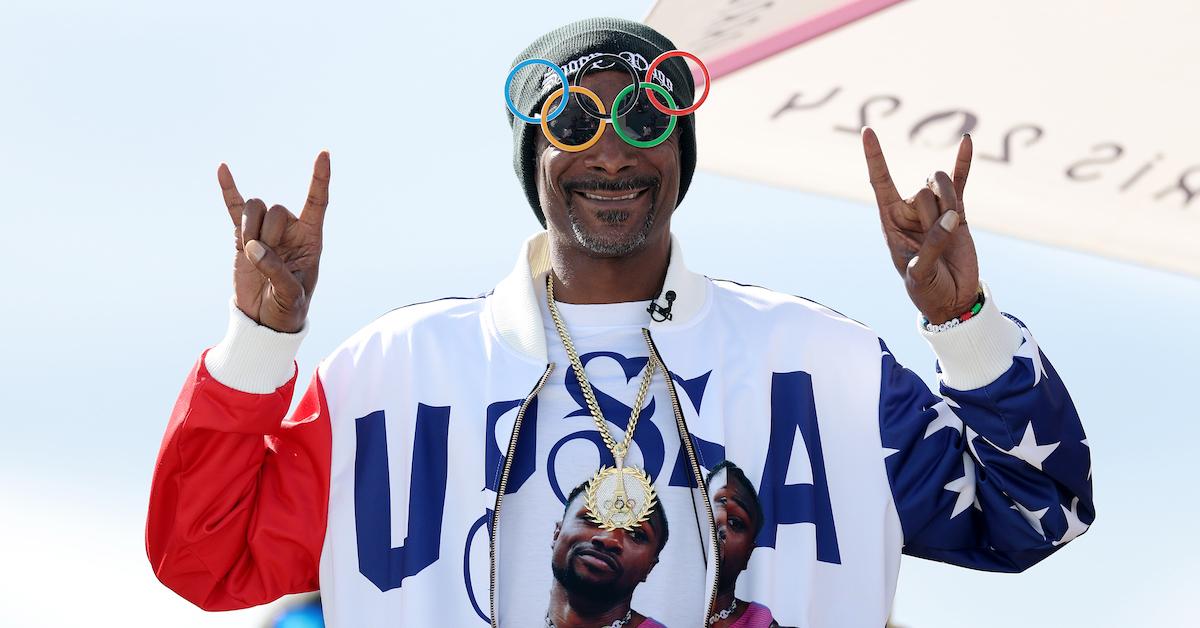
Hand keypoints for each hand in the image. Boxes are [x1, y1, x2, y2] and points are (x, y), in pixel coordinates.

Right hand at [218, 152, 329, 332]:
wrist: (265, 320)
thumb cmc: (288, 308)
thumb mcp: (290, 294)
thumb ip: (276, 270)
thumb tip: (254, 247)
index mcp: (310, 239)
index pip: (317, 202)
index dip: (320, 179)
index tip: (324, 154)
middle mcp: (289, 230)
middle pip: (277, 210)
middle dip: (268, 233)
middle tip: (264, 258)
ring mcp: (265, 231)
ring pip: (256, 209)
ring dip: (250, 227)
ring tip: (251, 251)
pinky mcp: (242, 237)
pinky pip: (234, 209)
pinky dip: (229, 190)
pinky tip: (222, 169)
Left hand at [861, 128, 978, 323]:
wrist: (952, 301)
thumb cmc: (925, 290)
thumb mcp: (918, 273)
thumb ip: (932, 245)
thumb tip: (952, 216)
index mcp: (890, 221)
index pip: (880, 181)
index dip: (874, 156)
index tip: (867, 130)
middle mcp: (910, 210)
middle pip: (922, 190)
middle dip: (932, 216)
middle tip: (934, 243)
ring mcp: (935, 209)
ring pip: (942, 186)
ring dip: (949, 205)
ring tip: (950, 232)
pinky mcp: (959, 213)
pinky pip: (961, 183)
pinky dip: (964, 163)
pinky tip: (967, 140)